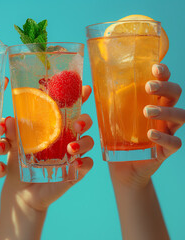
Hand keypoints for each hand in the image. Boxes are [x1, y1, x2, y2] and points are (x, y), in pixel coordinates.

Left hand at [0, 85, 93, 239]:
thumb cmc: (17, 162)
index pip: (69, 108)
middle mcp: (66, 137)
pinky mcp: (74, 171)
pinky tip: (75, 163)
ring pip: (89, 142)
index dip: (79, 97)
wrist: (19, 189)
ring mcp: (72, 154)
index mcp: (53, 126)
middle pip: (84, 121)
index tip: (85, 88)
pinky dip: (83, 163)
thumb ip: (11, 134)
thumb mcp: (12, 146)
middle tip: (77, 123)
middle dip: (85, 119)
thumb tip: (7, 120)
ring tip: (71, 147)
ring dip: (84, 142)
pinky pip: (86, 165)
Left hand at [109, 64, 183, 187]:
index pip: (163, 81)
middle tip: (148, 87)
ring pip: (181, 116)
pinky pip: (175, 143)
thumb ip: (102, 103)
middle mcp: (163, 114)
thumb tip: (87, 86)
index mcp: (151, 101)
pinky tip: (151, 134)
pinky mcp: (165, 150)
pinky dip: (164, 137)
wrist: (120, 166)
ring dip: (165, 111)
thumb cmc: (115, 137)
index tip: (155, 67)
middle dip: (164, 87)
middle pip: (175, 94)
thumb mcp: (108, 118)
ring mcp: (167, 131)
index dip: (163, 72)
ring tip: (146, 111)